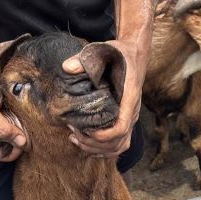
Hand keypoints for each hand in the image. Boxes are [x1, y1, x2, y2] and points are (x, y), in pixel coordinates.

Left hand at [63, 40, 144, 156]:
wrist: (135, 55)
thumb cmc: (119, 53)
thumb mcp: (103, 50)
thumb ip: (85, 58)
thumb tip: (66, 68)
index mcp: (129, 98)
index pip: (121, 127)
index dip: (104, 135)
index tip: (86, 131)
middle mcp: (132, 112)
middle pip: (118, 142)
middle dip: (94, 143)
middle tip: (73, 133)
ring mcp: (130, 118)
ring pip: (119, 146)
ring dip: (98, 149)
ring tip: (76, 140)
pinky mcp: (125, 120)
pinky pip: (119, 143)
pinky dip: (104, 149)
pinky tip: (87, 144)